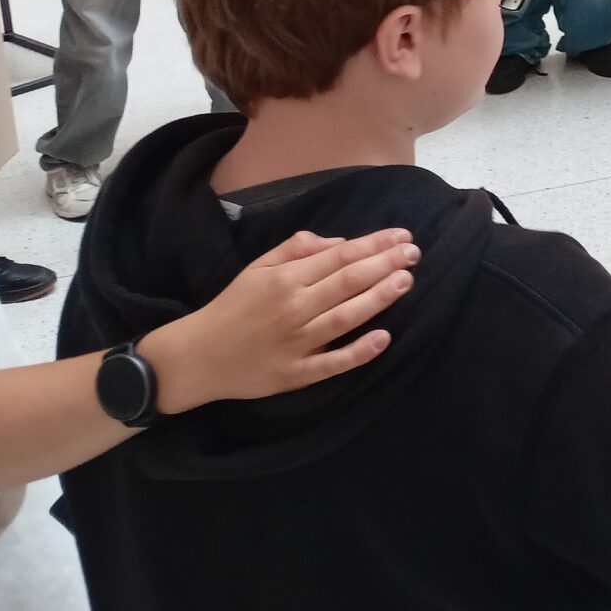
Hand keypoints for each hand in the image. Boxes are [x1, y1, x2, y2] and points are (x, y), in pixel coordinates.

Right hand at [140, 228, 418, 413]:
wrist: (196, 357)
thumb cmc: (232, 307)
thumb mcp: (256, 269)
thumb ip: (295, 250)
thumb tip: (338, 242)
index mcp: (284, 279)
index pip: (339, 257)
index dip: (374, 244)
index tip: (402, 236)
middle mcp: (293, 308)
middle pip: (347, 282)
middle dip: (385, 265)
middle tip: (414, 253)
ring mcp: (295, 343)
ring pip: (345, 317)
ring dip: (379, 298)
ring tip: (406, 281)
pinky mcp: (294, 374)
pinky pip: (331, 363)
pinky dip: (358, 351)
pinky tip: (384, 338)